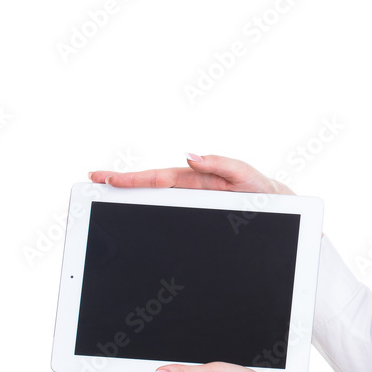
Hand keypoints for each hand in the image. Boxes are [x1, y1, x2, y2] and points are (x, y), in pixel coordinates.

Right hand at [89, 152, 295, 195]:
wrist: (278, 207)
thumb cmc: (262, 191)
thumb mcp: (245, 176)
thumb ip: (221, 164)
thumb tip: (189, 155)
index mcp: (196, 177)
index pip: (157, 177)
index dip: (130, 178)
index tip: (105, 176)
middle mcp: (190, 188)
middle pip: (149, 185)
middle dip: (121, 182)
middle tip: (93, 180)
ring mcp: (191, 201)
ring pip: (155, 198)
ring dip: (130, 195)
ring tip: (105, 193)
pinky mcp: (196, 215)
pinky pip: (167, 213)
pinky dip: (146, 210)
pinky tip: (131, 213)